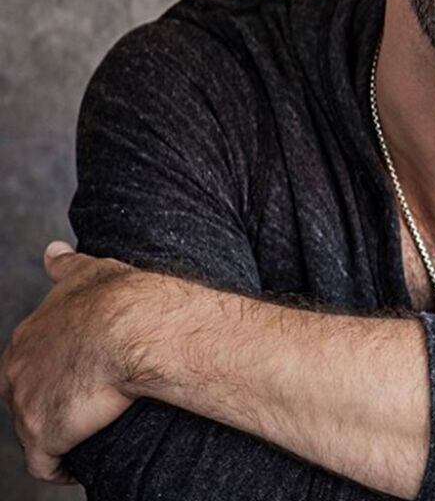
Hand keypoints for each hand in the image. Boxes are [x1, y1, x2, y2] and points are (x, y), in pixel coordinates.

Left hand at [0, 241, 140, 483]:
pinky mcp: (44, 436)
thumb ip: (66, 266)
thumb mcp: (90, 272)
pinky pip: (45, 465)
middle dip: (50, 400)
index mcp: (28, 336)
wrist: (135, 328)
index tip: (78, 372)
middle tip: (89, 400)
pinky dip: (60, 467)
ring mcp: (26, 405)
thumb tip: (52, 248)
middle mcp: (17, 370)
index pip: (28, 361)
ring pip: (34, 428)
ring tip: (91, 430)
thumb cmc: (120, 298)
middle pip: (23, 395)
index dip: (54, 368)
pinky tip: (79, 464)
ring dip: (58, 431)